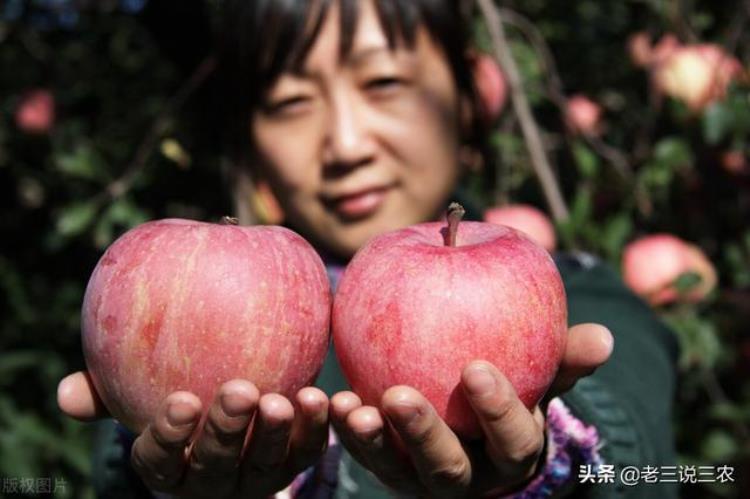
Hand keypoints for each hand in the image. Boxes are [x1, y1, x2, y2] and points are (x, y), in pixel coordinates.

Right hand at [58, 373, 328, 497]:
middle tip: (239, 390)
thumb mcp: (138, 391)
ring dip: (274, 435)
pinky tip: (319, 396)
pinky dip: (314, 429)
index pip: (160, 462)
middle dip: (227, 431)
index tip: (180, 401)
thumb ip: (106, 391)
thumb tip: (66, 393)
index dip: (169, 437)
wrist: (234, 391)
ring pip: (265, 466)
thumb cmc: (177, 388)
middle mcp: (211, 481)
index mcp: (170, 467)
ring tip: (281, 400)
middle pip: (216, 465)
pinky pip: (306, 451)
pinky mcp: (293, 464)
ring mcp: (254, 478)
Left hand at [330, 323, 613, 497]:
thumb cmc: (514, 390)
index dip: (498, 409)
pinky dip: (346, 431)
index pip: (512, 440)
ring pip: (397, 471)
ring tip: (352, 406)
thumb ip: (564, 357)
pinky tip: (328, 399)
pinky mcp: (388, 467)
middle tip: (399, 396)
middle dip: (424, 435)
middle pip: (447, 468)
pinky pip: (364, 454)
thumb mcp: (541, 373)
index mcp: (510, 450)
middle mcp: (467, 475)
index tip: (476, 367)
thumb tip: (605, 337)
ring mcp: (422, 477)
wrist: (476, 428)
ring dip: (371, 441)